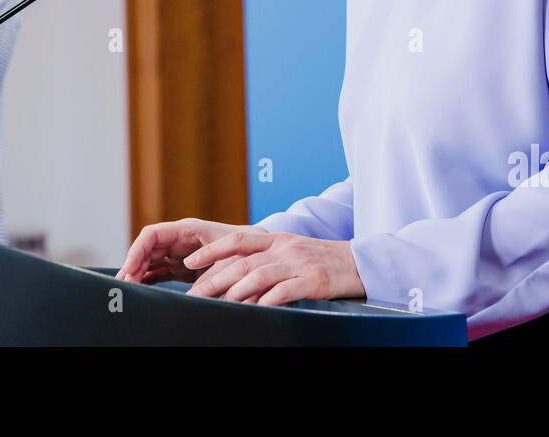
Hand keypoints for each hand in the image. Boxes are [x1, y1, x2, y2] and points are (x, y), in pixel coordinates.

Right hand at [115, 218, 266, 284]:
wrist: (259, 251)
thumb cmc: (244, 250)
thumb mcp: (226, 262)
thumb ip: (208, 277)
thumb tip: (190, 297)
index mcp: (187, 229)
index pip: (153, 234)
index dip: (137, 250)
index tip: (129, 269)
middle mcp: (179, 238)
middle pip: (147, 248)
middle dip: (133, 265)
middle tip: (125, 286)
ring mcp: (179, 252)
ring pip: (149, 260)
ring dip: (137, 273)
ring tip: (129, 290)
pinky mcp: (181, 266)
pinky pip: (157, 270)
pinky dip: (147, 279)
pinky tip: (140, 289)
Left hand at [185, 230, 364, 306]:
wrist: (358, 262)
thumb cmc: (319, 262)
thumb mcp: (290, 253)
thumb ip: (265, 264)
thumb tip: (234, 287)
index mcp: (276, 239)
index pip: (236, 240)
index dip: (211, 250)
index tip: (190, 262)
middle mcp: (284, 247)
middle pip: (242, 262)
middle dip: (215, 279)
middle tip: (195, 295)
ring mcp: (298, 263)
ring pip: (259, 275)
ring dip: (236, 291)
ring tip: (219, 304)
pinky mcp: (312, 280)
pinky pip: (284, 291)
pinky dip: (267, 300)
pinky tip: (255, 309)